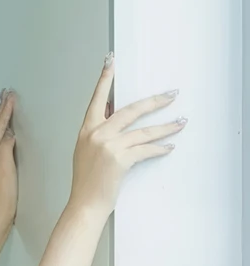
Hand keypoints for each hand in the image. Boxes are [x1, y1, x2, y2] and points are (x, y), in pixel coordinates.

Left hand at [0, 90, 17, 225]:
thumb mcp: (6, 168)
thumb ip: (6, 148)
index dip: (5, 112)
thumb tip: (8, 133)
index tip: (11, 97)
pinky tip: (3, 131)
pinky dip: (0, 132)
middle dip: (0, 111)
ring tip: (3, 106)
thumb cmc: (4, 193)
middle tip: (5, 94)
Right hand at [69, 55, 185, 220]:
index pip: (97, 99)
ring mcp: (109, 146)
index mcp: (87, 130)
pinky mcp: (120, 160)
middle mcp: (97, 134)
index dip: (104, 80)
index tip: (111, 61)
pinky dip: (160, 148)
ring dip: (166, 127)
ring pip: (144, 131)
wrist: (85, 204)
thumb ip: (99, 132)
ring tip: (180, 122)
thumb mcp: (86, 151)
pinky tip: (169, 146)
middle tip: (170, 95)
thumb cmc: (87, 181)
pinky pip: (146, 149)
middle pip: (131, 110)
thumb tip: (117, 116)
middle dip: (154, 102)